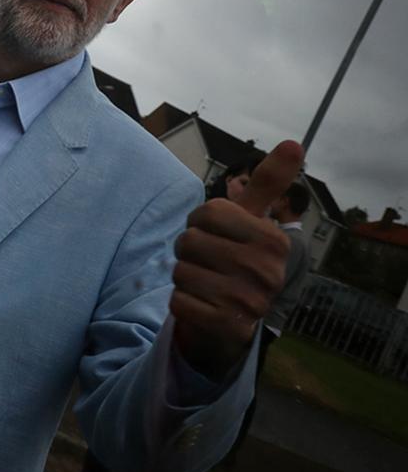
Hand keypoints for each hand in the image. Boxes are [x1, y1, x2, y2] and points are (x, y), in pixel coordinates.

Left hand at [170, 140, 303, 378]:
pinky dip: (181, 302)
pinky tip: (201, 304)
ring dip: (183, 276)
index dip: (200, 221)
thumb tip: (294, 143)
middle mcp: (268, 271)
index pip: (207, 212)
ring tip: (205, 282)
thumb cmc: (238, 258)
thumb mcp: (253, 220)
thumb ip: (268, 183)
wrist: (235, 319)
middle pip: (189, 241)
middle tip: (206, 261)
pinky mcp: (229, 328)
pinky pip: (178, 302)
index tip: (215, 234)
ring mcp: (251, 302)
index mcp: (274, 240)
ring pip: (180, 271)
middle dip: (187, 250)